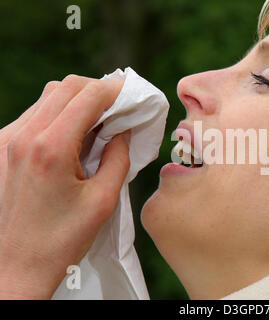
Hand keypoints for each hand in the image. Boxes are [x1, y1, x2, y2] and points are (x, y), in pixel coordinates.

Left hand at [0, 75, 129, 298]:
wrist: (17, 265)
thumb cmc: (63, 239)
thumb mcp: (104, 200)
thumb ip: (118, 157)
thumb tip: (123, 129)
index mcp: (51, 149)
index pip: (87, 96)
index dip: (116, 91)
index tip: (134, 97)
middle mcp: (24, 136)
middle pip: (66, 87)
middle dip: (99, 90)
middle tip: (121, 107)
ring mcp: (7, 140)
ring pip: (49, 96)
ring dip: (79, 100)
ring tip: (101, 121)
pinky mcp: (3, 147)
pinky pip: (36, 114)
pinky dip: (61, 113)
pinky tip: (76, 134)